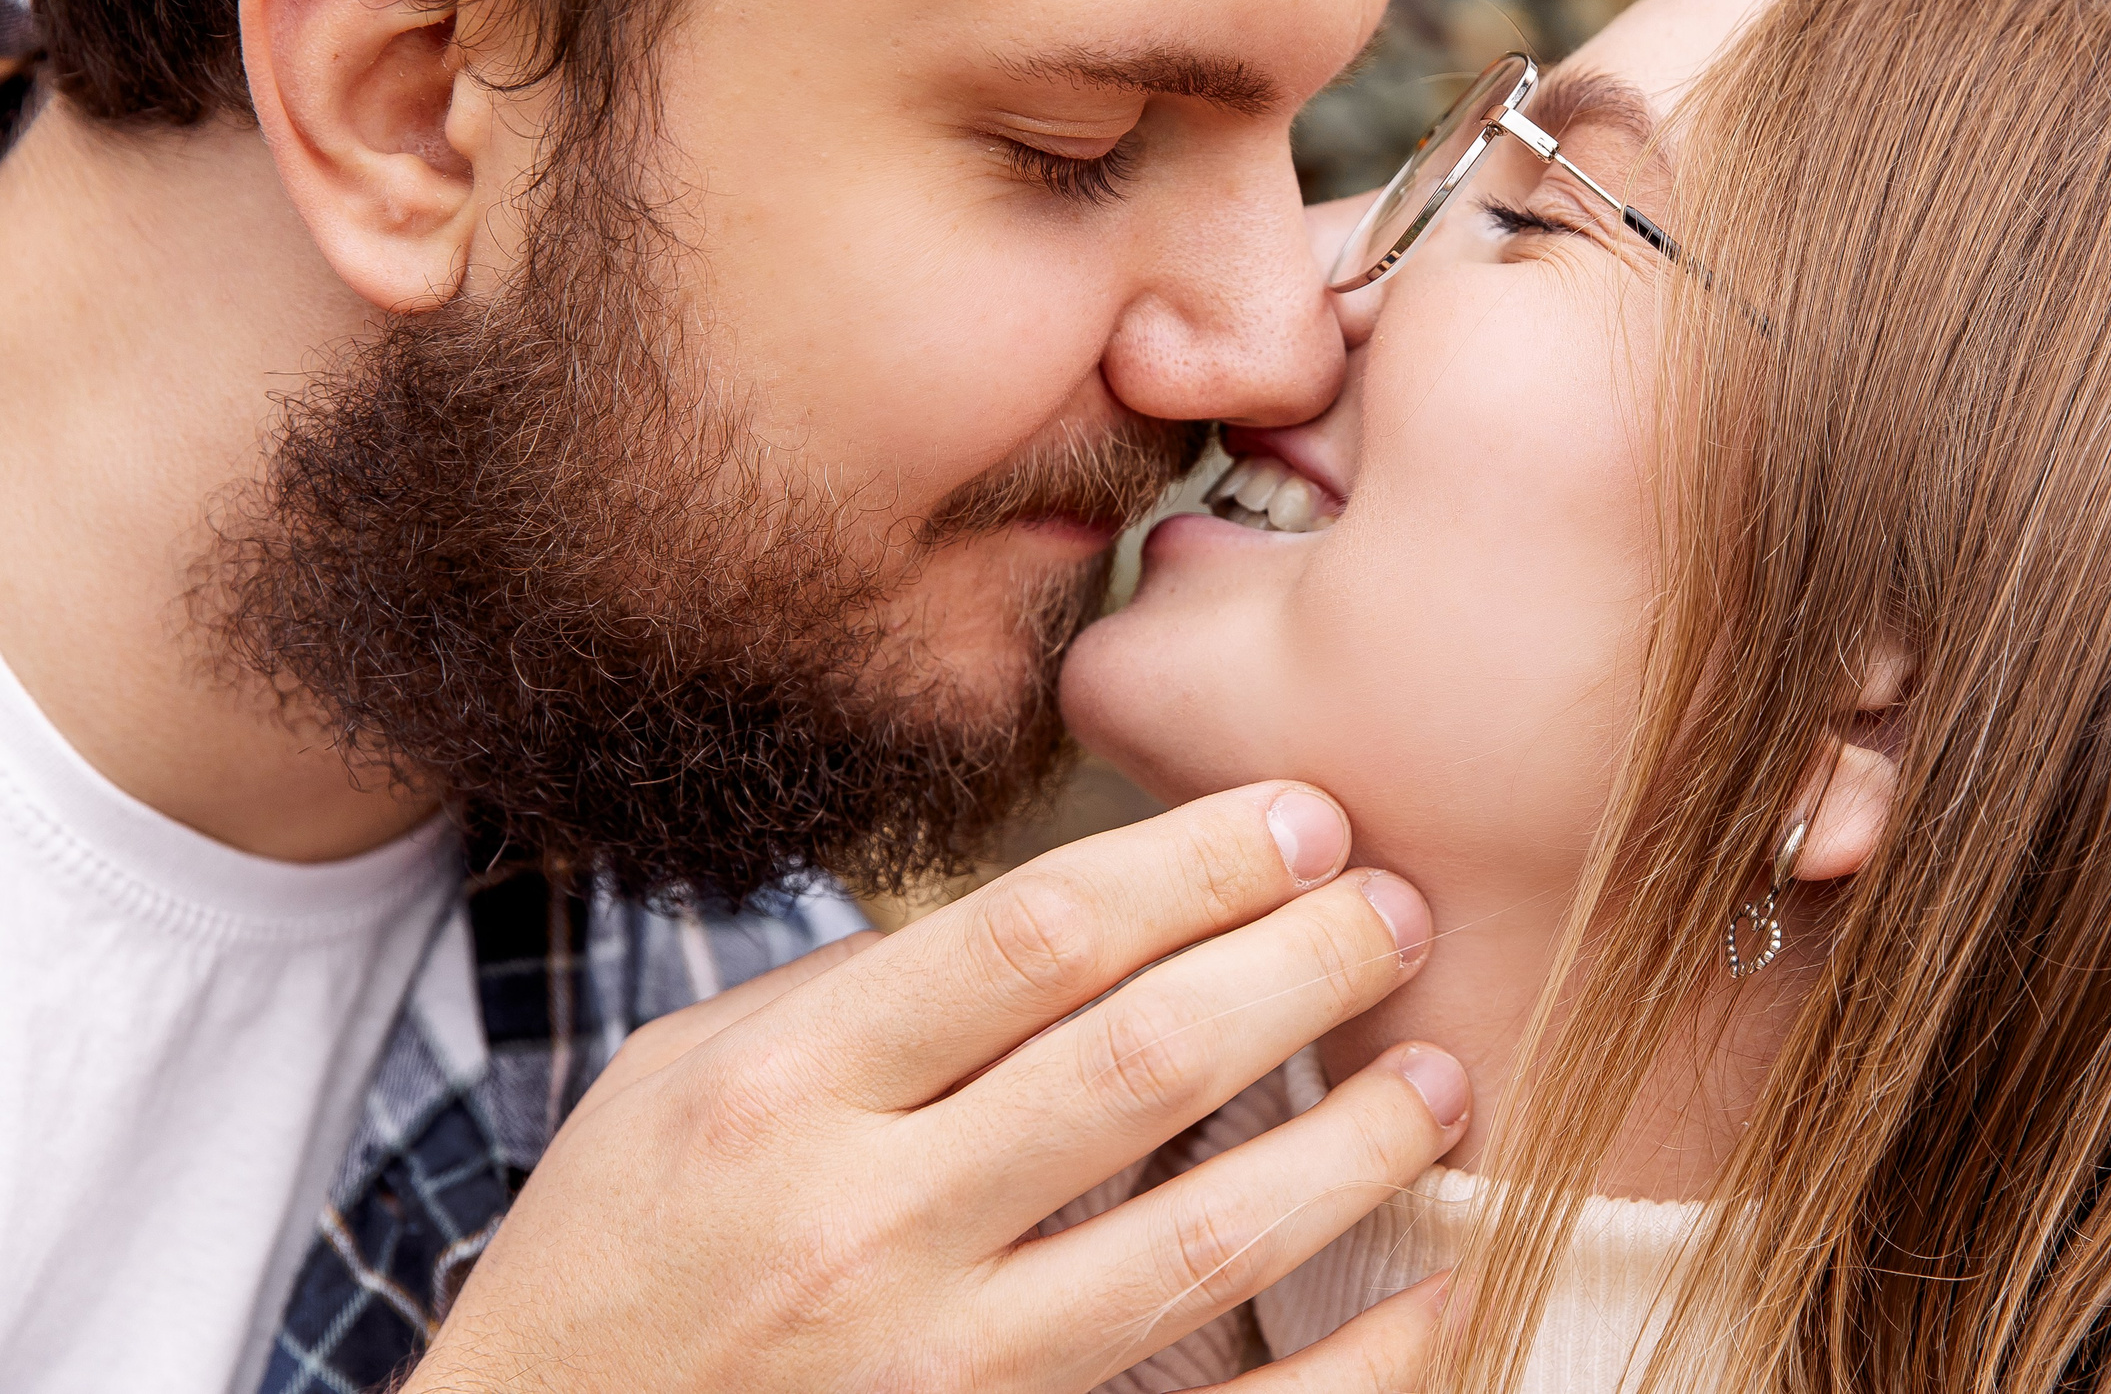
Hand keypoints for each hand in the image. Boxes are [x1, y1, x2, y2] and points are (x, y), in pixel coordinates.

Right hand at [403, 782, 1468, 1392]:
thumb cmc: (620, 1255)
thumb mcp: (681, 1081)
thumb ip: (861, 989)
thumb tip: (1070, 915)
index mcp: (783, 1093)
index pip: (1032, 940)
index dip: (1193, 864)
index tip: (1299, 818)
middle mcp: (865, 1229)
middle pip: (1139, 1066)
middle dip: (1300, 968)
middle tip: (1399, 908)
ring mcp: (936, 1374)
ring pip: (1198, 1244)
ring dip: (1351, 1150)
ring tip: (1444, 1075)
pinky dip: (1348, 1370)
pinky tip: (1438, 1296)